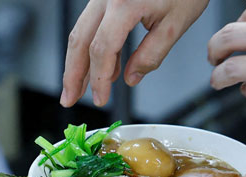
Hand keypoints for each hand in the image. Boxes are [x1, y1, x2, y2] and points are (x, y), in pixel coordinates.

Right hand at [61, 0, 208, 106]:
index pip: (102, 49)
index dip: (98, 78)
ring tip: (79, 87)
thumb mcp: (176, 25)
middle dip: (73, 73)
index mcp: (124, 3)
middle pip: (80, 39)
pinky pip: (91, 23)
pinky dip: (91, 47)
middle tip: (69, 98)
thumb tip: (131, 78)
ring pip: (80, 31)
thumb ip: (152, 54)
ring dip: (77, 62)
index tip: (100, 98)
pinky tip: (101, 68)